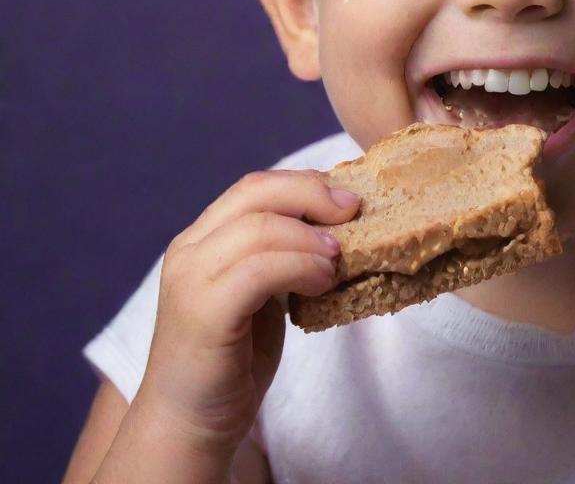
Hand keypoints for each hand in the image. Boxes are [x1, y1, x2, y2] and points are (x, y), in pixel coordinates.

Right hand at [135, 168, 359, 453]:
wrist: (190, 422)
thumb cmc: (234, 355)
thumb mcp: (261, 289)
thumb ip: (281, 252)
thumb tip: (338, 219)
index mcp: (202, 237)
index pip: (255, 185)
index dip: (305, 183)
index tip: (345, 197)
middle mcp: (190, 249)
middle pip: (256, 193)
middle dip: (312, 195)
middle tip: (353, 212)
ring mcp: (191, 279)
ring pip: (260, 228)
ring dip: (311, 238)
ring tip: (339, 259)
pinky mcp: (204, 312)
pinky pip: (259, 270)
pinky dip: (301, 266)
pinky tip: (324, 281)